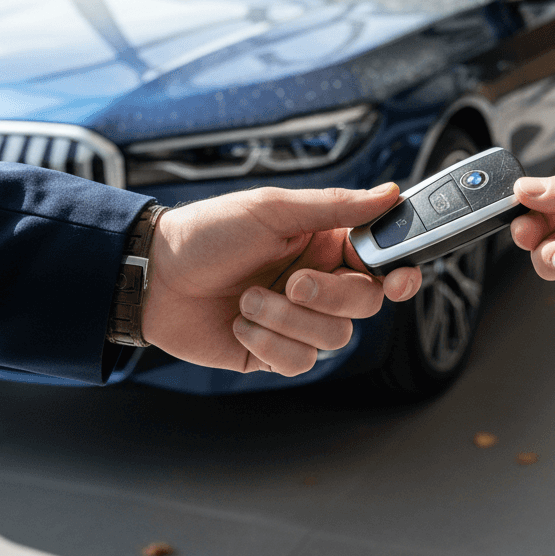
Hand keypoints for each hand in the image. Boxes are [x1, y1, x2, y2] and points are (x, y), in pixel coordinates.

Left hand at [141, 183, 420, 374]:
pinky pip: (300, 362)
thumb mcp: (272, 209)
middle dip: (329, 296)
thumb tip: (389, 193)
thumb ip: (335, 207)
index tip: (400, 280)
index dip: (400, 274)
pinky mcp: (273, 353)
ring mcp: (297, 321)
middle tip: (293, 281)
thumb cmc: (209, 233)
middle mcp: (319, 284)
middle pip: (364, 304)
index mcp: (326, 245)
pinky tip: (240, 324)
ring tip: (248, 300)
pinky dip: (268, 342)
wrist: (154, 277)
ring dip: (287, 319)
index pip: (381, 263)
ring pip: (334, 338)